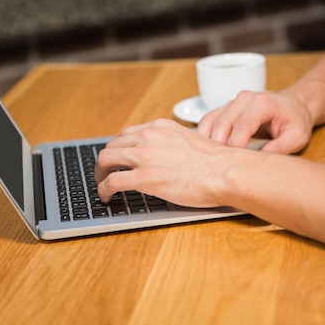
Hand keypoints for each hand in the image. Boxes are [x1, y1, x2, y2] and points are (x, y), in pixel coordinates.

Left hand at [95, 119, 239, 206]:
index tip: (118, 158)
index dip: (120, 148)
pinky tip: (106, 197)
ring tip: (102, 185)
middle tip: (106, 173)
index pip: (129, 134)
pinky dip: (104, 190)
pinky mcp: (143, 177)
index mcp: (161, 127)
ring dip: (100, 174)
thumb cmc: (217, 163)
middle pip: (113, 145)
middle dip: (106, 160)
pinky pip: (112, 182)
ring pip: (106, 160)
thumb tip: (171, 157)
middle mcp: (149, 136)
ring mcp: (144, 156)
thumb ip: (174, 144)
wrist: (224, 172)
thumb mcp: (192, 141)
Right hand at [197, 90, 313, 153]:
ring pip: (211, 120)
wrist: (293, 105)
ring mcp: (233, 102)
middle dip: (218, 145)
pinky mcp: (226, 109)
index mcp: (262, 103)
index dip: (235, 145)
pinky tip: (205, 151)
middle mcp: (244, 99)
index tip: (233, 164)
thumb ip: (281, 147)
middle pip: (222, 122)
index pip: (242, 125)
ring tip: (208, 160)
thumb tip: (260, 161)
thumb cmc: (295, 120)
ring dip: (206, 140)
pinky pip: (209, 120)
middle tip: (217, 166)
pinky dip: (204, 135)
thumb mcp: (297, 136)